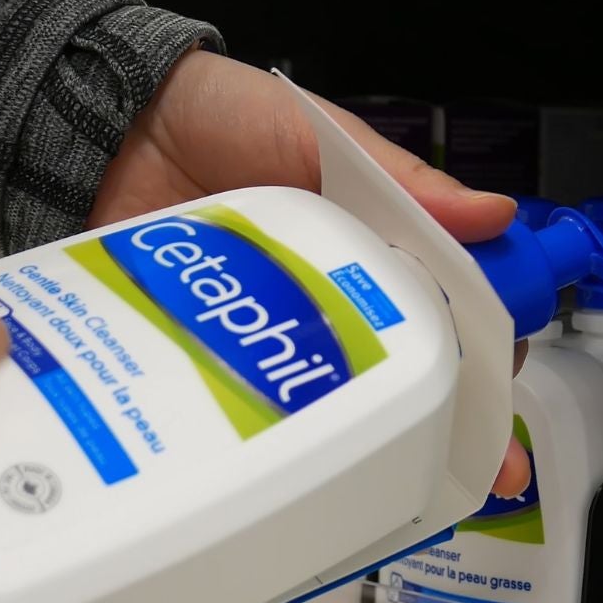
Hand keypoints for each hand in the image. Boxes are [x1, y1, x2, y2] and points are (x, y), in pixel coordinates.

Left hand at [93, 51, 530, 493]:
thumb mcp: (321, 137)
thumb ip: (403, 181)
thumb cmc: (220, 116)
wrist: (102, 127)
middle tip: (474, 463)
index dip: (487, 345)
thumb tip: (495, 215)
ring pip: (345, 399)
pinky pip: (262, 407)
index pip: (456, 299)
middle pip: (413, 364)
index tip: (501, 386)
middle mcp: (337, 294)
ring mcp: (280, 333)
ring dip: (383, 443)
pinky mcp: (218, 356)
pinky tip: (317, 476)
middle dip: (451, 417)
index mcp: (380, 239)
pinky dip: (293, 441)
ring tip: (410, 486)